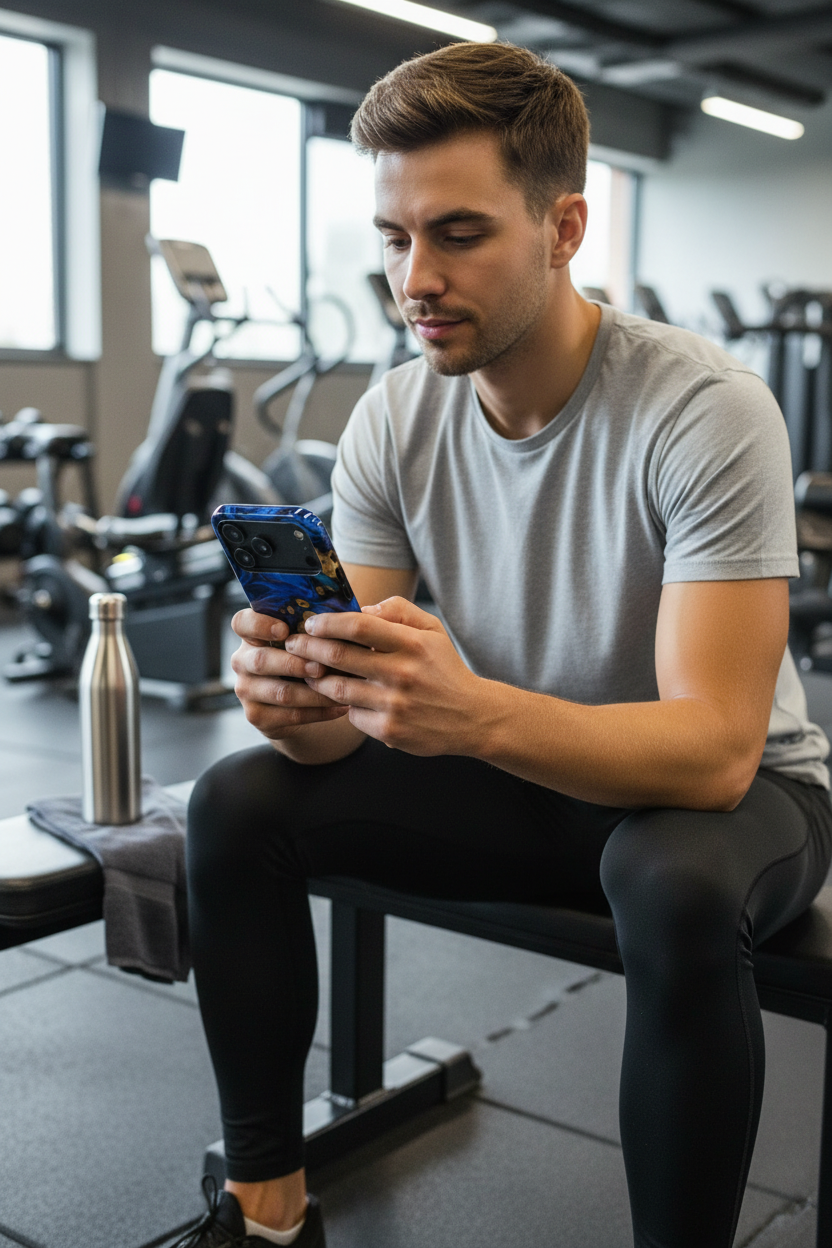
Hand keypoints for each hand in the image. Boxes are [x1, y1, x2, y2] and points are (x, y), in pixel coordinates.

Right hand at [230, 609, 348, 740]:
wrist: (299, 701)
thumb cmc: (309, 658)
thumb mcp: (309, 640)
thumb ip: (319, 627)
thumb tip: (358, 613)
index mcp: (252, 634)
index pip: (242, 622)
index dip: (260, 625)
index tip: (284, 630)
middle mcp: (242, 661)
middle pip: (261, 661)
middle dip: (294, 664)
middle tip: (321, 666)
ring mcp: (246, 690)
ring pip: (280, 692)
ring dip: (314, 692)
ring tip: (340, 688)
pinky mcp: (257, 715)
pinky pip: (290, 715)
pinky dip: (319, 712)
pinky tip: (341, 707)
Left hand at [284, 597, 491, 756]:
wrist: (472, 717)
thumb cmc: (445, 670)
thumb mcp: (432, 631)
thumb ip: (399, 611)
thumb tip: (362, 608)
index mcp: (412, 644)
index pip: (358, 626)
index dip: (328, 622)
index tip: (311, 623)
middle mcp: (402, 673)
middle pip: (338, 656)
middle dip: (308, 648)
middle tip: (294, 644)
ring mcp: (394, 704)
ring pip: (338, 689)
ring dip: (317, 679)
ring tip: (310, 671)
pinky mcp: (389, 730)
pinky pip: (352, 715)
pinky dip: (344, 706)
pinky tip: (342, 699)